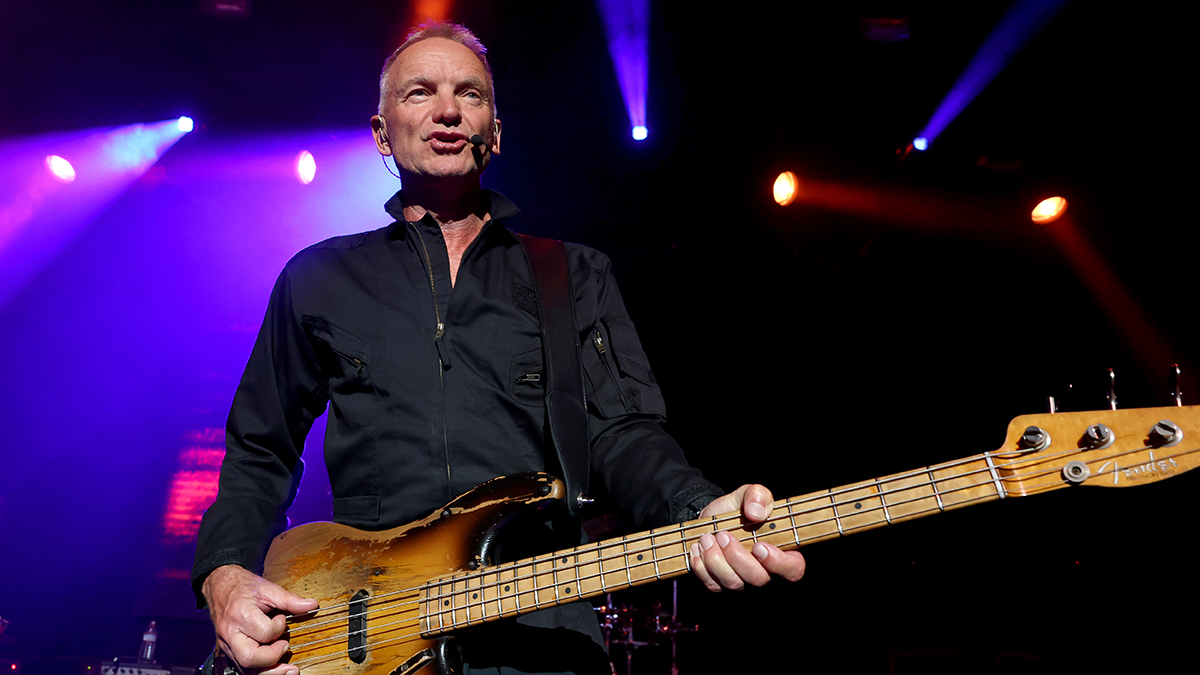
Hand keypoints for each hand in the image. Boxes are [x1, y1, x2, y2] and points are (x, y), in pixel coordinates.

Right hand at [202, 565, 318, 674]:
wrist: (220, 587)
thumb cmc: (243, 587)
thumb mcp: (268, 589)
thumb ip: (290, 600)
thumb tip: (311, 605)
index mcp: (241, 614)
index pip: (264, 632)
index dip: (279, 628)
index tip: (281, 619)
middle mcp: (231, 632)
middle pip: (249, 658)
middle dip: (272, 658)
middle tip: (286, 647)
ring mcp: (227, 644)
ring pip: (245, 668)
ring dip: (269, 671)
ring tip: (288, 670)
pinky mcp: (228, 650)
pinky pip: (242, 667)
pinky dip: (260, 670)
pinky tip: (274, 667)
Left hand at [689, 484, 805, 591]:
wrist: (710, 520)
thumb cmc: (737, 510)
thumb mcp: (748, 494)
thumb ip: (758, 495)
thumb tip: (756, 512)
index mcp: (781, 552)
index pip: (793, 569)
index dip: (779, 563)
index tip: (759, 546)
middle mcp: (765, 573)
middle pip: (758, 579)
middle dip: (737, 557)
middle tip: (723, 535)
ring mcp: (743, 583)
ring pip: (733, 584)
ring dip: (716, 560)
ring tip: (706, 538)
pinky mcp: (720, 587)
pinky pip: (712, 585)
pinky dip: (701, 566)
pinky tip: (698, 548)